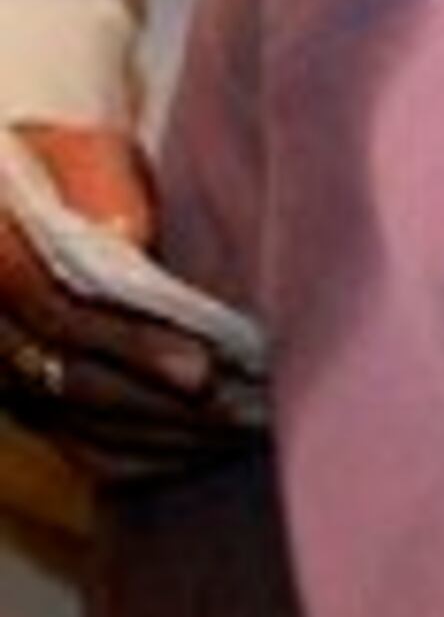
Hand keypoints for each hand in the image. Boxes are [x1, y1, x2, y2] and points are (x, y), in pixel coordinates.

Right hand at [1, 121, 266, 472]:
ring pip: (78, 427)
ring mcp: (1, 376)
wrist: (17, 206)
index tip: (203, 369)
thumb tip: (129, 238)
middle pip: (71, 383)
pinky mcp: (27, 406)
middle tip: (246, 412)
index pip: (59, 315)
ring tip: (245, 429)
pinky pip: (81, 452)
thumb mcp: (85, 159)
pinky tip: (205, 449)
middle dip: (163, 404)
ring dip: (165, 437)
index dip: (132, 346)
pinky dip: (145, 458)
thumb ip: (104, 191)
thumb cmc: (67, 171)